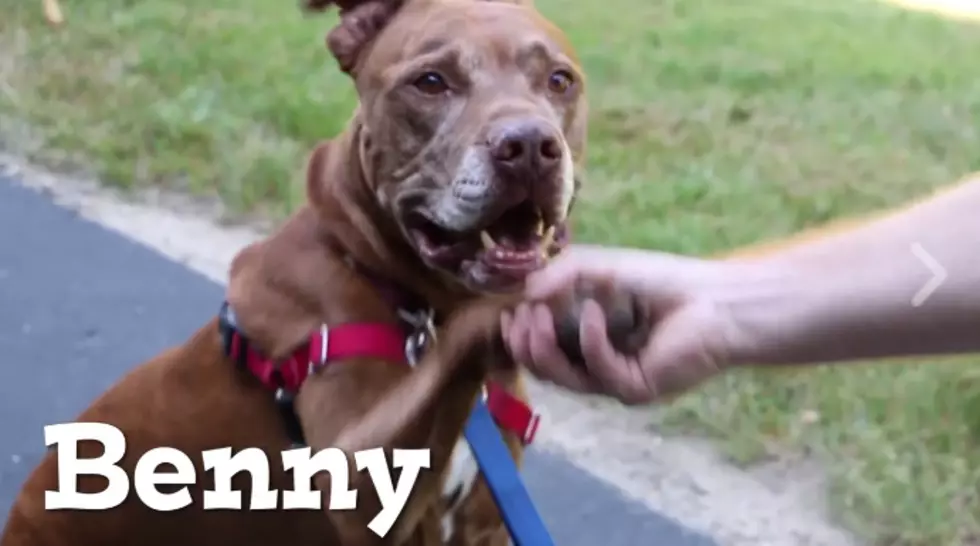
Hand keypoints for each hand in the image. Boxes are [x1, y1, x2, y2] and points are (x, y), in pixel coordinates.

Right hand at [501, 245, 764, 403]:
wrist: (714, 300)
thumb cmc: (660, 280)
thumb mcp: (600, 268)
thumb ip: (561, 276)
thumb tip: (523, 292)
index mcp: (587, 341)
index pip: (543, 349)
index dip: (521, 335)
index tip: (509, 312)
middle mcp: (597, 365)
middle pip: (546, 369)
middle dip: (525, 344)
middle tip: (520, 318)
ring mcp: (614, 381)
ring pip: (564, 378)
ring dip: (544, 348)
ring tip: (537, 318)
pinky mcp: (634, 388)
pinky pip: (598, 371)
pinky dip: (590, 340)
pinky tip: (594, 312)